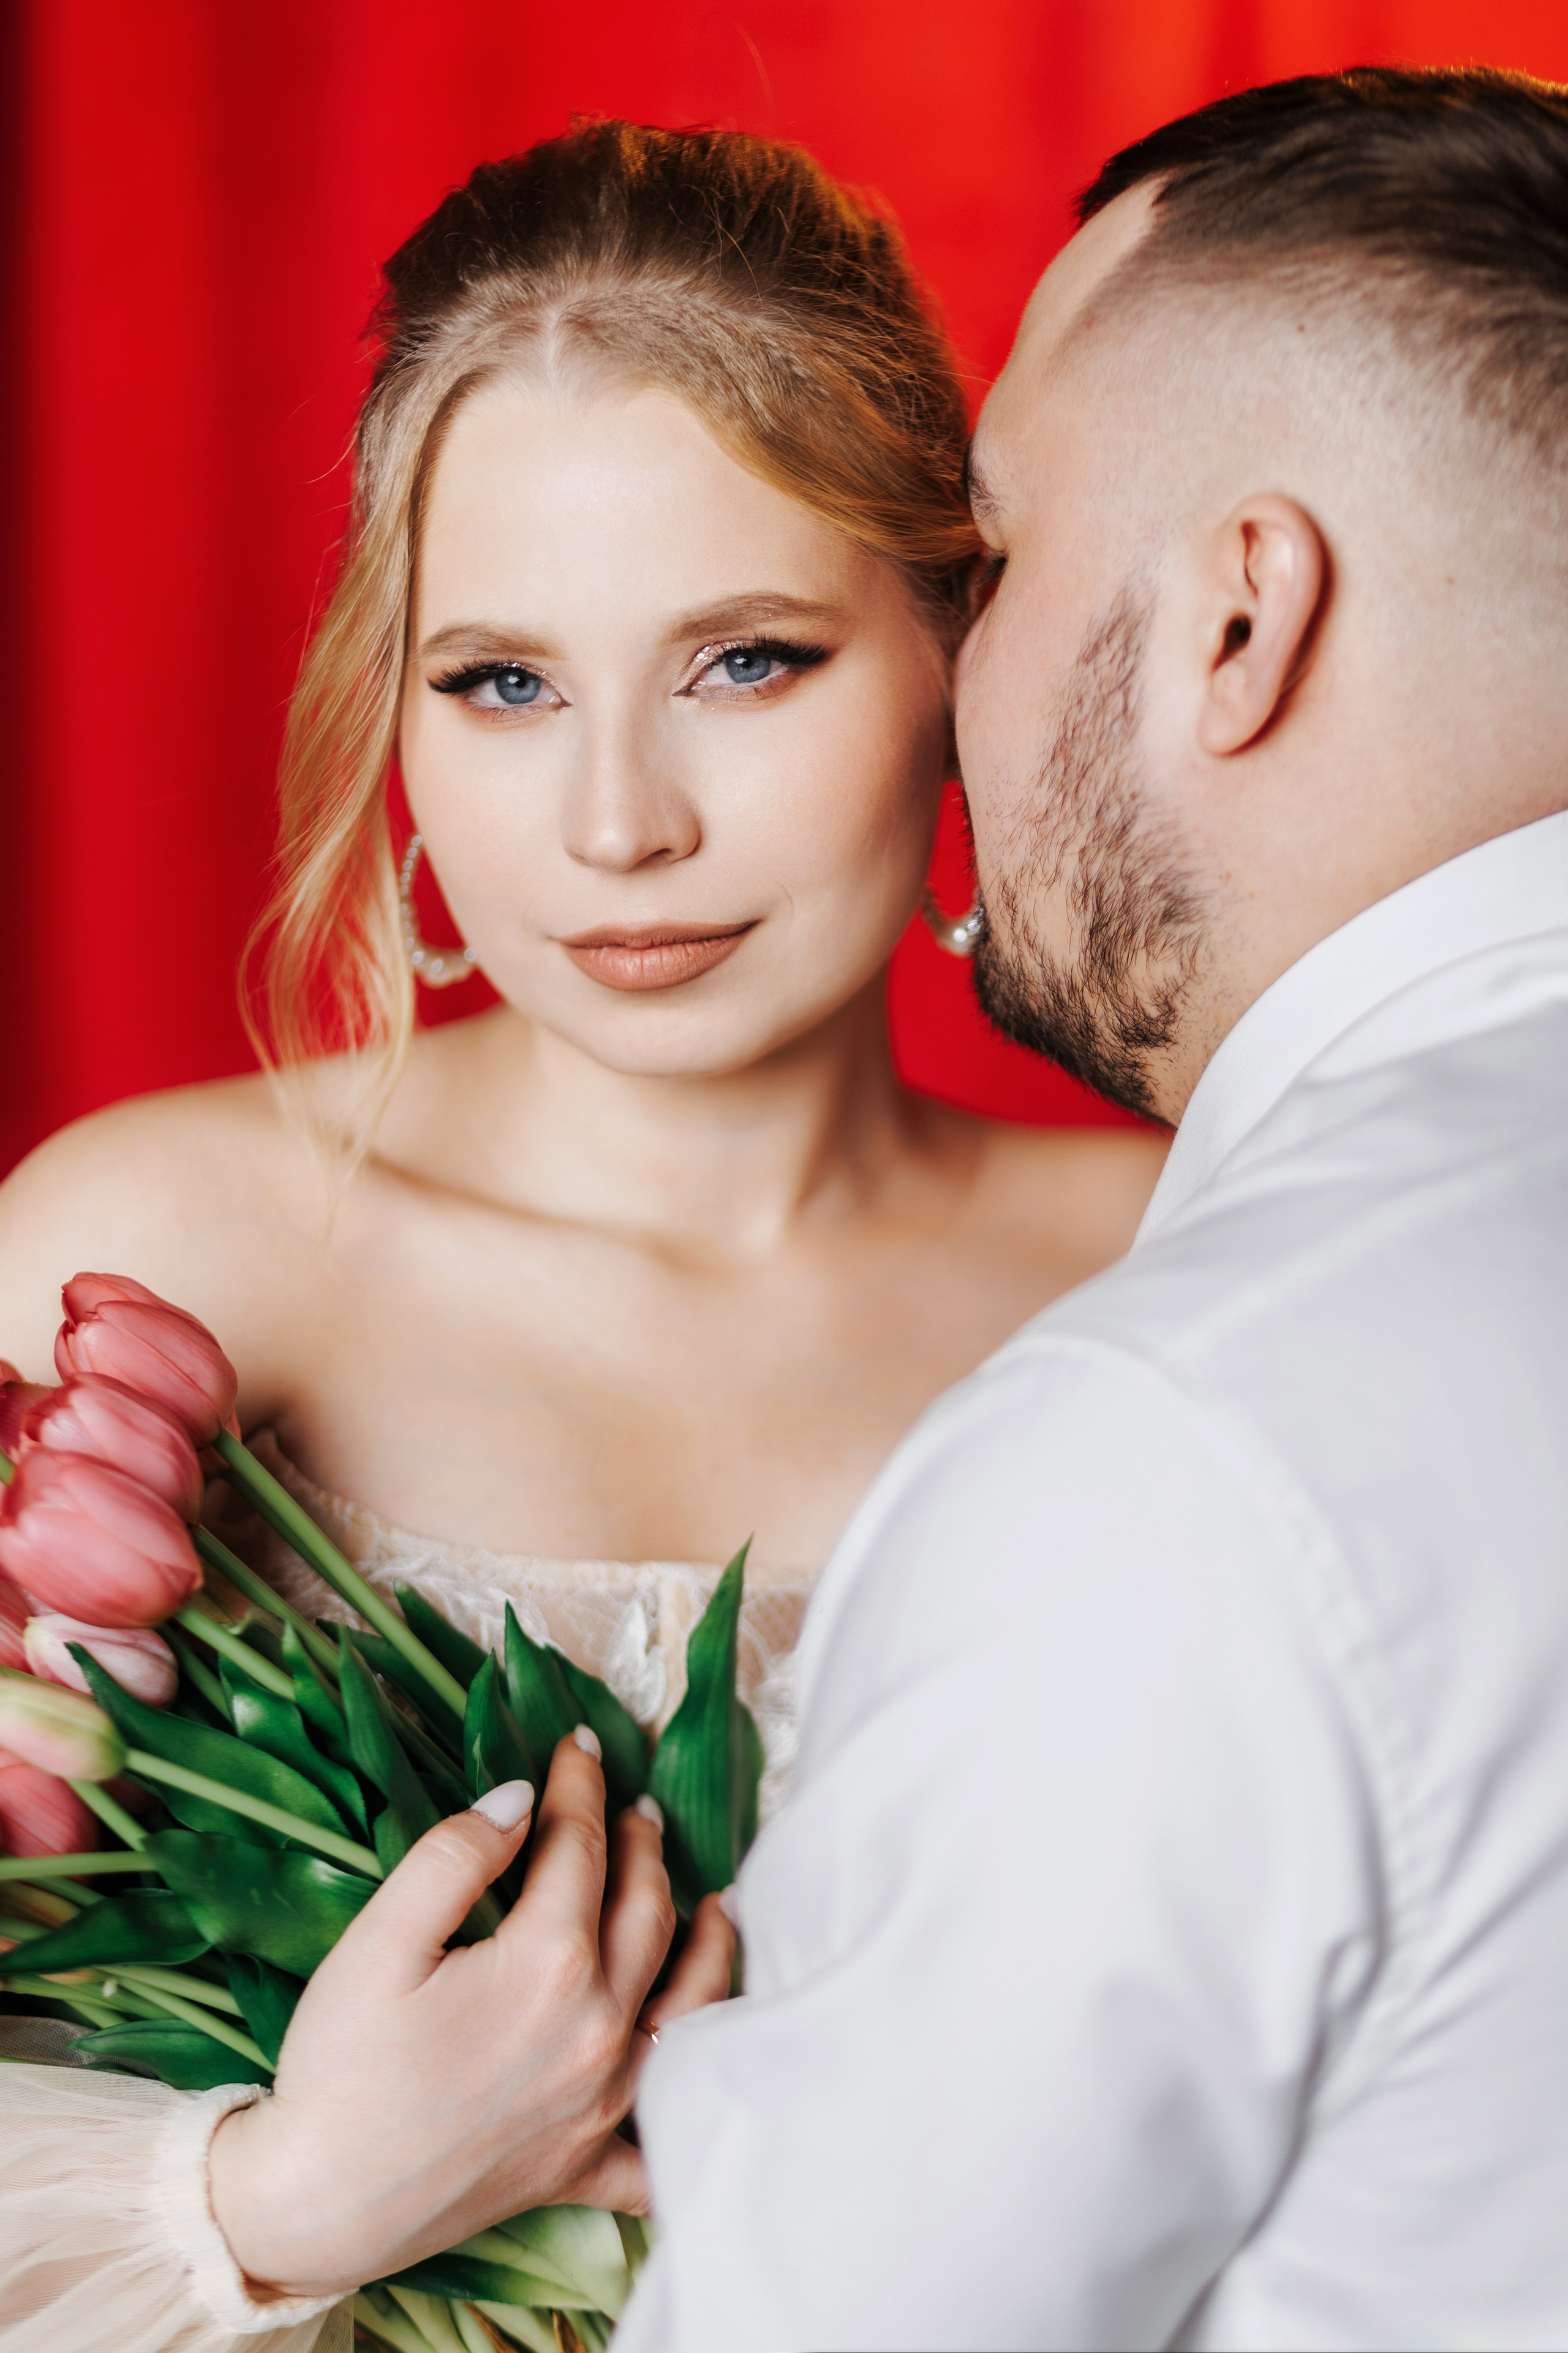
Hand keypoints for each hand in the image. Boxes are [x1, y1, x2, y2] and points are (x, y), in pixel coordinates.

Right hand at [208, 1729, 734, 2298]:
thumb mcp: (379, 1941)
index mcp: (547, 1965)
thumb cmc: (340, 2066)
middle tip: (638, 1808)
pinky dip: (693, 2097)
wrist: (314, 2205)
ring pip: (687, 2004)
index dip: (580, 1787)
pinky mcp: (585, 2166)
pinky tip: (706, 2064)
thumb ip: (455, 1857)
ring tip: (716, 1901)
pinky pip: (664, 2136)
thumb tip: (520, 1798)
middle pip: (644, 1911)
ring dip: (707, 1943)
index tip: (578, 1744)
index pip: (581, 1848)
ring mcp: (601, 2104)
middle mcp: (597, 2030)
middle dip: (644, 1847)